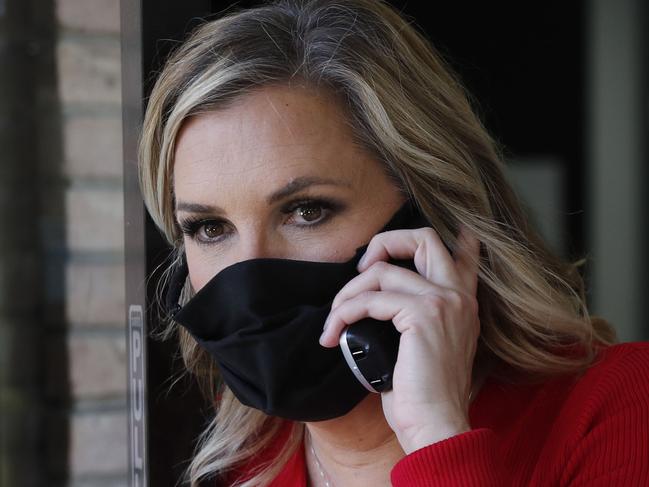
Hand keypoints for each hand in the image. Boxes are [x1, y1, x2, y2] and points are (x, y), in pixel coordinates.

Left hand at [319, 225, 480, 453]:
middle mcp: (458, 296)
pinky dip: (344, 313)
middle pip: (423, 237)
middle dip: (383, 242)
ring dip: (347, 294)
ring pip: (382, 271)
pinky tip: (335, 334)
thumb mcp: (425, 348)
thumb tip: (378, 303)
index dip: (455, 236)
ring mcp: (443, 302)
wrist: (436, 425)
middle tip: (360, 270)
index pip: (464, 255)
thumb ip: (415, 318)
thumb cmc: (423, 395)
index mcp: (462, 304)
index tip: (452, 228)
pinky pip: (370, 300)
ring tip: (334, 320)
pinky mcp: (422, 314)